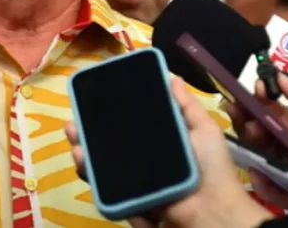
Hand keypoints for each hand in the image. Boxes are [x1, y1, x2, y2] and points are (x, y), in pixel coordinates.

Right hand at [67, 77, 273, 227]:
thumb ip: (187, 106)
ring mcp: (134, 186)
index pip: (125, 129)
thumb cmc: (211, 168)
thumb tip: (173, 77)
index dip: (107, 118)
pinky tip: (85, 165)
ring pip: (101, 170)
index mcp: (157, 145)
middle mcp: (142, 164)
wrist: (215, 210)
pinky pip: (108, 194)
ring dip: (84, 157)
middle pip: (106, 148)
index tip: (91, 102)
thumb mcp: (204, 130)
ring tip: (75, 145)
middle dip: (85, 136)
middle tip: (73, 125)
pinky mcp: (130, 205)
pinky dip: (94, 181)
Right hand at [226, 76, 287, 214]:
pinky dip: (261, 180)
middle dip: (244, 119)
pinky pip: (272, 185)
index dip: (256, 100)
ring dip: (249, 140)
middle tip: (237, 110)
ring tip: (250, 129)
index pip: (268, 110)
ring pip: (260, 153)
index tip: (248, 90)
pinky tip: (254, 167)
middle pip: (257, 131)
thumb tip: (276, 76)